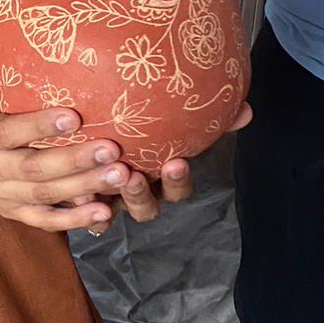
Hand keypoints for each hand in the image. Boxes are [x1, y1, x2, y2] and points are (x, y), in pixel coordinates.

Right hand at [0, 71, 128, 232]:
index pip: (7, 133)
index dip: (39, 127)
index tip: (73, 116)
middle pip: (35, 168)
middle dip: (75, 160)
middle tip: (111, 148)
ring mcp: (5, 195)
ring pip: (46, 194)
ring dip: (84, 186)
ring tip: (120, 175)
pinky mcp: (16, 212)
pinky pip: (45, 220)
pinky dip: (74, 219)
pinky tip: (103, 212)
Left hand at [83, 100, 254, 232]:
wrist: (86, 121)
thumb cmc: (135, 124)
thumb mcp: (167, 118)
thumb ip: (207, 117)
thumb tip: (246, 111)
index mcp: (157, 178)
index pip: (175, 189)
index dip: (176, 181)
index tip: (177, 161)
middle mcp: (134, 192)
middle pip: (144, 207)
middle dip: (140, 195)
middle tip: (134, 175)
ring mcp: (106, 198)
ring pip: (112, 209)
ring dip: (109, 196)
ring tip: (100, 178)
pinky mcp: (80, 199)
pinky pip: (82, 211)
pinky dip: (83, 208)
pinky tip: (77, 193)